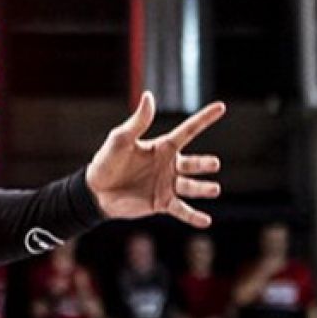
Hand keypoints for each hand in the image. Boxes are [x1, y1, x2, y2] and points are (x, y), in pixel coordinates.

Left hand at [85, 92, 225, 227]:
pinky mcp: (162, 203)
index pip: (188, 131)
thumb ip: (137, 122)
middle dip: (204, 164)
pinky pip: (182, 210)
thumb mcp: (120, 139)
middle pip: (193, 163)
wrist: (96, 191)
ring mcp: (167, 185)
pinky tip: (206, 221)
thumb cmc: (107, 161)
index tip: (221, 106)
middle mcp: (170, 165)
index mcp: (162, 147)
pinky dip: (194, 217)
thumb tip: (149, 96)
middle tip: (214, 164)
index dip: (204, 118)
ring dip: (203, 189)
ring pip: (191, 187)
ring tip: (214, 189)